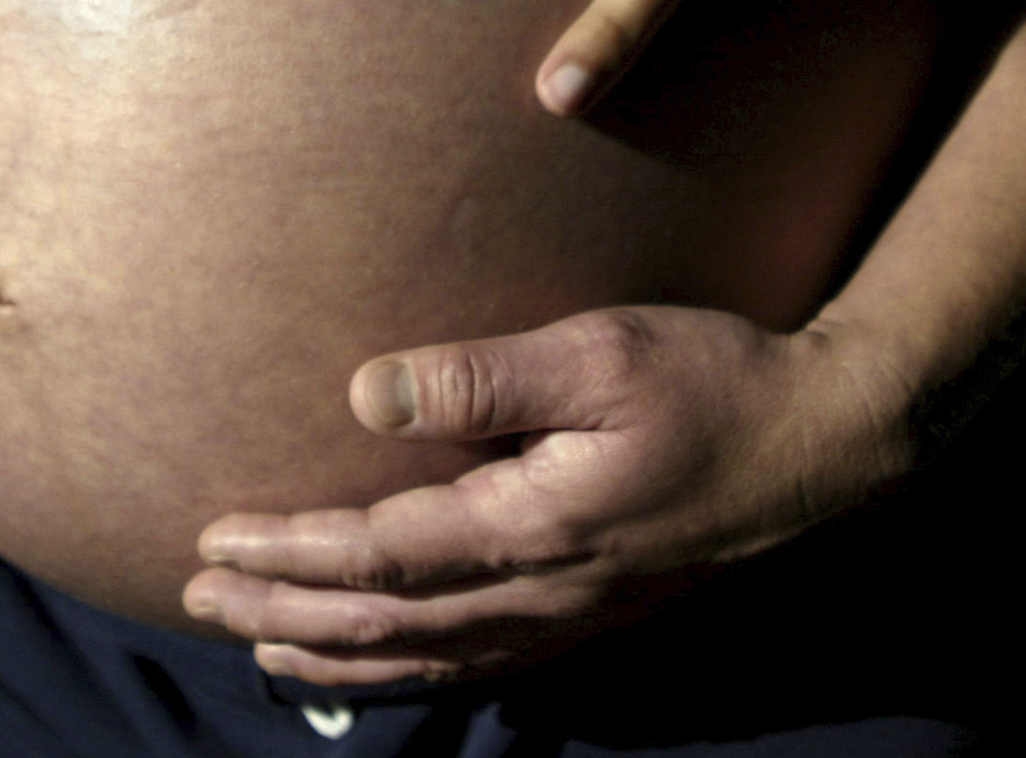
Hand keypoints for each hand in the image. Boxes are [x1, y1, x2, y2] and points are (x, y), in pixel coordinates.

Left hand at [182, 306, 914, 684]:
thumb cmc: (716, 381)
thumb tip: (366, 395)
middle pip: (382, 623)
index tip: (211, 540)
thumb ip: (484, 375)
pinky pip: (478, 665)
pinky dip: (407, 671)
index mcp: (530, 526)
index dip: (284, 552)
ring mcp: (570, 616)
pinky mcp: (594, 613)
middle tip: (198, 600)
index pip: (375, 554)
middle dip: (281, 613)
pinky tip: (381, 664)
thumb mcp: (602, 353)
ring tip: (260, 646)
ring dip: (331, 654)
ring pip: (424, 658)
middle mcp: (541, 593)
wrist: (827, 446)